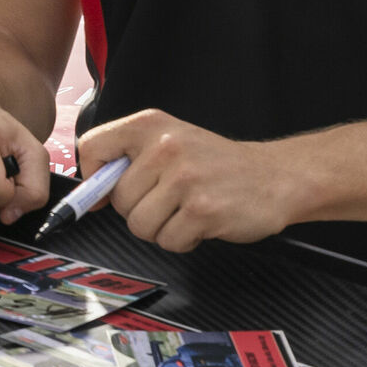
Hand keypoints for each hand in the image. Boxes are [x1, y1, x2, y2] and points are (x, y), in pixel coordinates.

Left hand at [81, 109, 299, 253]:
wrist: (276, 177)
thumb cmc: (216, 164)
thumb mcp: (170, 141)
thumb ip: (129, 158)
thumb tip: (90, 193)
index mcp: (150, 125)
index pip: (91, 147)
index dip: (94, 178)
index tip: (107, 191)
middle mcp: (165, 147)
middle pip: (118, 198)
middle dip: (139, 209)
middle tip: (169, 200)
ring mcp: (184, 178)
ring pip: (139, 224)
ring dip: (160, 228)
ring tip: (185, 211)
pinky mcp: (202, 210)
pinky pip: (167, 241)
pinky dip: (182, 240)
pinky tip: (200, 223)